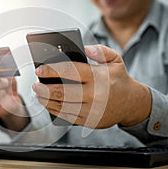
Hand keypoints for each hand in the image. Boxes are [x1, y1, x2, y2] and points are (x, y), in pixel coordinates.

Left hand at [32, 45, 151, 128]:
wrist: (132, 103)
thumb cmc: (119, 80)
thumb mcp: (115, 60)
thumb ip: (100, 51)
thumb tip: (85, 48)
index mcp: (98, 77)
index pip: (70, 71)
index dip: (51, 70)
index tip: (39, 70)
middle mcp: (94, 94)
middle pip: (62, 91)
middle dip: (44, 88)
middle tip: (35, 84)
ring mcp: (91, 110)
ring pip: (62, 106)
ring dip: (46, 100)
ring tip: (38, 94)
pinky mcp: (89, 121)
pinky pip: (67, 116)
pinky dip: (54, 110)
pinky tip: (48, 104)